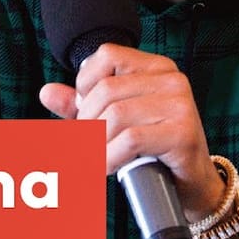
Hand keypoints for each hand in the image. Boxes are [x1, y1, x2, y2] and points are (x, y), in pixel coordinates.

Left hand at [39, 43, 225, 221]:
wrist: (190, 183)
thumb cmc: (152, 148)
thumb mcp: (114, 122)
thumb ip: (82, 106)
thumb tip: (47, 92)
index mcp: (156, 67)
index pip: (108, 55)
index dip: (85, 83)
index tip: (86, 112)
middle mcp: (172, 79)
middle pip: (106, 90)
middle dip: (86, 123)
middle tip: (85, 146)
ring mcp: (180, 104)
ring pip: (116, 116)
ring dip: (96, 144)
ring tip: (96, 160)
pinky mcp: (183, 132)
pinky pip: (131, 140)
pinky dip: (110, 157)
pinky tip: (109, 167)